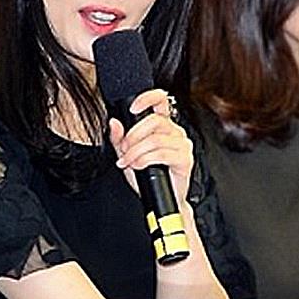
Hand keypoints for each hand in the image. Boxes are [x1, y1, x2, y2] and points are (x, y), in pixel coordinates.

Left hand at [108, 89, 192, 204]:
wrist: (160, 200)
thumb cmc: (148, 176)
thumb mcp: (127, 155)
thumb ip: (119, 138)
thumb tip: (114, 123)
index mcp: (163, 125)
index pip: (160, 100)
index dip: (148, 98)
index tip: (132, 108)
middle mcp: (175, 131)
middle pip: (154, 121)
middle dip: (133, 135)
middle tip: (124, 149)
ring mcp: (182, 144)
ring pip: (156, 139)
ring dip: (136, 151)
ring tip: (128, 161)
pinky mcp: (185, 159)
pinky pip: (162, 153)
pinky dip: (145, 159)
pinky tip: (137, 165)